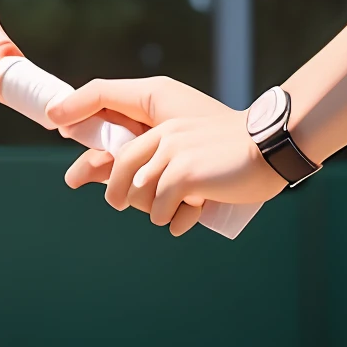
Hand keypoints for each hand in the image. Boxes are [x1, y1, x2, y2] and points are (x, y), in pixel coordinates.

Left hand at [53, 76, 282, 236]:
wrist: (272, 149)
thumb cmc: (239, 156)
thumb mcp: (197, 153)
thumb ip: (169, 164)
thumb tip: (135, 193)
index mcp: (167, 127)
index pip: (120, 149)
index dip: (94, 165)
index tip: (74, 175)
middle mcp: (164, 135)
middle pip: (120, 174)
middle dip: (120, 196)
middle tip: (134, 206)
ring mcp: (172, 152)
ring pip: (140, 196)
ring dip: (156, 211)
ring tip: (177, 211)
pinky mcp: (183, 172)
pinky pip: (161, 208)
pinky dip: (172, 219)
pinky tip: (184, 220)